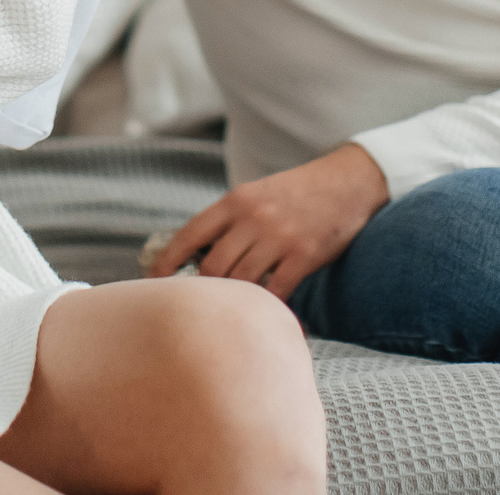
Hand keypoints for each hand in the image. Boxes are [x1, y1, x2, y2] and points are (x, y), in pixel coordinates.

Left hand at [154, 142, 389, 299]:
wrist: (347, 181)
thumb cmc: (297, 192)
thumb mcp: (256, 194)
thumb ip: (229, 221)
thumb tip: (196, 256)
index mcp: (236, 200)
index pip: (190, 235)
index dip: (167, 262)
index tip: (152, 283)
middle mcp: (253, 218)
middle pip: (213, 267)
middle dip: (203, 292)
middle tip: (200, 309)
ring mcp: (279, 237)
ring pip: (240, 282)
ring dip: (234, 302)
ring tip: (229, 317)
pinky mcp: (304, 255)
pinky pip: (277, 292)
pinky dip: (268, 309)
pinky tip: (266, 318)